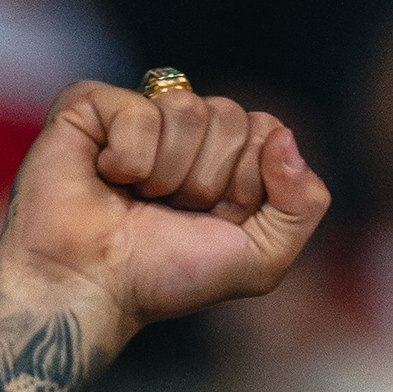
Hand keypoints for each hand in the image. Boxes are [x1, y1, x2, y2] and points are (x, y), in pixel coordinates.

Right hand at [0, 81, 331, 344]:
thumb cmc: (167, 277)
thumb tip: (284, 136)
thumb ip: (302, 206)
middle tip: (171, 212)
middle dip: (207, 180)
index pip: (268, 130)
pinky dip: (128, 157)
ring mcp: (139, 114)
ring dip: (168, 174)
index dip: (249, 181)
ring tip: (138, 200)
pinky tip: (107, 178)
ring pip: (187, 109)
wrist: (92, 286)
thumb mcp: (261, 260)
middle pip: (231, 116)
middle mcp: (186, 132)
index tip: (217, 218)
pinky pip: (137, 108)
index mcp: (228, 160)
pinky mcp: (91, 105)